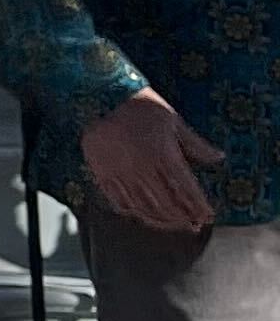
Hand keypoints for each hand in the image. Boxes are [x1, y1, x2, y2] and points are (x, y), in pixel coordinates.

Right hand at [82, 88, 223, 234]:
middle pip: (167, 204)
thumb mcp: (173, 120)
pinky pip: (119, 201)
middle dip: (183, 218)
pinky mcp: (103, 174)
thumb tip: (219, 158)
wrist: (101, 95)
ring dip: (161, 220)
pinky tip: (142, 215)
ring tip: (173, 224)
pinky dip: (133, 212)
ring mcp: (121, 174)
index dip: (198, 206)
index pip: (186, 190)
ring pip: (144, 207)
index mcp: (163, 155)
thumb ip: (196, 144)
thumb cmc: (140, 105)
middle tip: (193, 226)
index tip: (207, 217)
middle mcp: (143, 169)